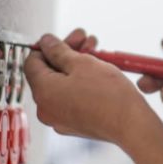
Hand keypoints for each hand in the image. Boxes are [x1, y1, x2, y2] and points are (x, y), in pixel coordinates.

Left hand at [24, 32, 149, 145]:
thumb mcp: (81, 62)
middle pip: (48, 72)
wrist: (131, 125)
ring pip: (61, 84)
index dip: (46, 46)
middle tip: (84, 38)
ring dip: (76, 65)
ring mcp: (59, 118)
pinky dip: (79, 82)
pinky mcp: (74, 123)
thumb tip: (45, 42)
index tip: (63, 38)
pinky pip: (70, 97)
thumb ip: (58, 50)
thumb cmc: (108, 95)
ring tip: (95, 51)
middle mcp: (46, 108)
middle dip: (66, 52)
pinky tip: (97, 71)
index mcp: (42, 92)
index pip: (32, 61)